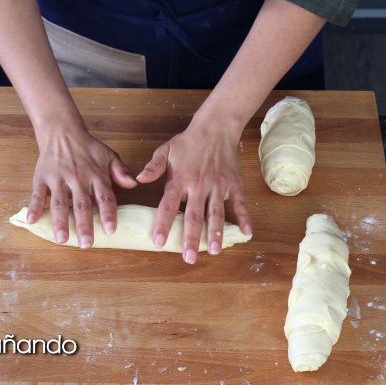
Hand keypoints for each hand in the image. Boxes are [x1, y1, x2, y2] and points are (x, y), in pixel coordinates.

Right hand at [27, 123, 136, 246]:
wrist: (62, 131)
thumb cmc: (88, 147)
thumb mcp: (109, 155)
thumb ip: (121, 171)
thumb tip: (134, 185)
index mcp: (96, 175)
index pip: (104, 197)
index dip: (108, 213)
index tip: (110, 230)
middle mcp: (78, 178)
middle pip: (82, 205)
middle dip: (84, 225)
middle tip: (87, 244)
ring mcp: (58, 178)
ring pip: (60, 203)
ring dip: (60, 222)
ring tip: (62, 240)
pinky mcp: (42, 177)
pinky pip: (38, 194)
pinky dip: (34, 207)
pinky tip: (33, 221)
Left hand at [136, 117, 251, 263]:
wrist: (216, 127)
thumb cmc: (188, 142)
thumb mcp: (166, 151)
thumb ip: (153, 167)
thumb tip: (138, 179)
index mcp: (180, 180)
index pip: (168, 206)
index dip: (162, 225)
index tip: (158, 242)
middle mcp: (199, 186)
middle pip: (194, 216)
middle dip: (191, 239)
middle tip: (189, 258)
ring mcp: (218, 186)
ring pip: (216, 214)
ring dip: (215, 233)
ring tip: (214, 251)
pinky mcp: (234, 184)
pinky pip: (239, 204)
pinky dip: (244, 218)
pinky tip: (246, 233)